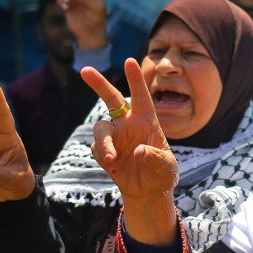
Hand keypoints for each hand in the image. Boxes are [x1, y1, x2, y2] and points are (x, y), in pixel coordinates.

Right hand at [81, 58, 177, 243]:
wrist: (148, 191)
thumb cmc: (162, 174)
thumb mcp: (167, 167)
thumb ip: (156, 158)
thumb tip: (138, 152)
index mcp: (147, 121)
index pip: (142, 96)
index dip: (136, 79)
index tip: (130, 61)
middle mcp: (128, 124)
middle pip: (112, 99)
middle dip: (99, 84)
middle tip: (85, 70)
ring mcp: (115, 137)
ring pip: (101, 128)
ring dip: (104, 142)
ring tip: (110, 159)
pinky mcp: (103, 152)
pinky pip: (97, 148)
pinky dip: (103, 157)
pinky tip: (114, 169)